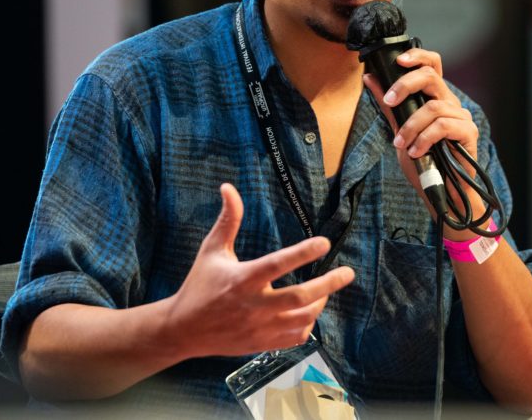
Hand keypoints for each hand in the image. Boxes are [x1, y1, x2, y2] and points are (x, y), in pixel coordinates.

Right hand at [166, 183, 353, 357]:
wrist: (183, 330)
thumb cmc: (199, 285)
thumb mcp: (211, 250)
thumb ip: (228, 220)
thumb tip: (229, 187)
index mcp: (242, 279)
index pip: (278, 264)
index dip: (302, 252)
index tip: (324, 242)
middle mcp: (253, 305)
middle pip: (300, 297)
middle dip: (328, 284)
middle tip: (348, 273)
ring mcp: (259, 327)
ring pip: (302, 319)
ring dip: (320, 304)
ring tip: (327, 290)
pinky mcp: (261, 344)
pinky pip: (294, 338)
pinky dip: (307, 325)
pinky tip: (308, 312)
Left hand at [362, 47, 481, 217]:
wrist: (439, 192)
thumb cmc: (423, 161)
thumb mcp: (399, 130)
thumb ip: (388, 105)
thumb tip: (369, 78)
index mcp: (435, 98)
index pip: (432, 65)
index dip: (418, 56)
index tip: (399, 60)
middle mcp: (450, 103)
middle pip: (431, 77)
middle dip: (405, 85)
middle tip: (389, 101)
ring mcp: (461, 117)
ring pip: (433, 107)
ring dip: (411, 125)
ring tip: (401, 144)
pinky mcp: (468, 133)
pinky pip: (444, 126)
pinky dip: (425, 138)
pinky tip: (416, 151)